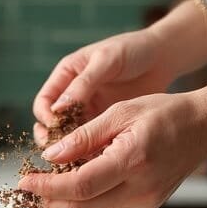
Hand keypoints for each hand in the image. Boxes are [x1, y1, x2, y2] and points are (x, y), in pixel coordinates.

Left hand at [19, 90, 206, 207]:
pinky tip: (74, 183)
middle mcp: (140, 190)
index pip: (79, 186)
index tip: (25, 182)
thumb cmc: (163, 113)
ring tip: (46, 185)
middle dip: (49, 202)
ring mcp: (143, 203)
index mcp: (132, 162)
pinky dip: (85, 199)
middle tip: (28, 189)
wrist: (202, 128)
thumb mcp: (119, 113)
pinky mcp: (144, 207)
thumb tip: (50, 155)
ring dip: (64, 202)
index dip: (47, 188)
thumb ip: (82, 136)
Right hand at [32, 28, 174, 147]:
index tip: (55, 126)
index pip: (44, 102)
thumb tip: (57, 109)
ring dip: (70, 148)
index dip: (45, 116)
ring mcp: (89, 111)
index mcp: (66, 76)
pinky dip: (89, 150)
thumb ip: (83, 83)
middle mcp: (73, 96)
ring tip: (77, 157)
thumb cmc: (132, 50)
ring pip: (69, 136)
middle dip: (53, 138)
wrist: (162, 57)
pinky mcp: (105, 123)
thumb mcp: (106, 61)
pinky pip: (91, 140)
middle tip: (61, 150)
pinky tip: (95, 157)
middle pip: (51, 124)